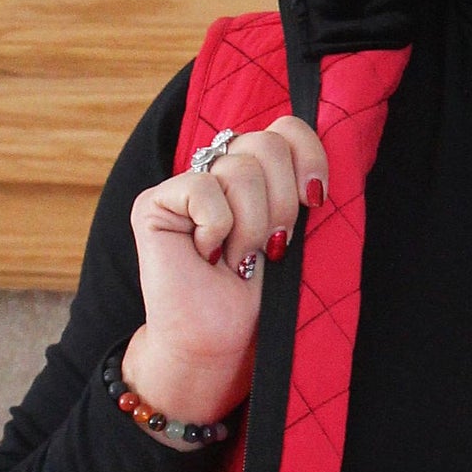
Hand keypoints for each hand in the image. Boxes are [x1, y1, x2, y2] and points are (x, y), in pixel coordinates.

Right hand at [123, 114, 327, 429]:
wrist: (221, 342)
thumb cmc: (261, 297)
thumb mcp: (296, 236)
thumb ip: (301, 189)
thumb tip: (317, 165)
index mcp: (259, 173)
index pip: (287, 128)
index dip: (309, 156)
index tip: (317, 201)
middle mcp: (221, 170)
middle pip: (268, 143)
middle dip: (283, 203)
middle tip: (272, 246)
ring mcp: (187, 184)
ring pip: (241, 169)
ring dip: (252, 226)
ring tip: (239, 259)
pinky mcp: (155, 201)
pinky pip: (205, 189)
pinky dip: (218, 229)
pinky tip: (207, 256)